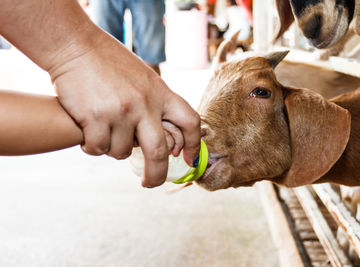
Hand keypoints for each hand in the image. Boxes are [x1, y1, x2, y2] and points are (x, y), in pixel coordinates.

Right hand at [49, 32, 200, 186]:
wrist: (75, 45)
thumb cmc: (109, 62)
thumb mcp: (142, 77)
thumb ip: (154, 103)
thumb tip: (165, 135)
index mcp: (160, 92)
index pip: (189, 122)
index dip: (194, 145)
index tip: (188, 159)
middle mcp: (144, 103)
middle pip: (159, 152)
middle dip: (157, 175)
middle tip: (149, 183)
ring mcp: (120, 111)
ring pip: (121, 152)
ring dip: (112, 149)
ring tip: (103, 131)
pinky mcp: (95, 117)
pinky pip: (98, 148)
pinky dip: (92, 147)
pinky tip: (87, 133)